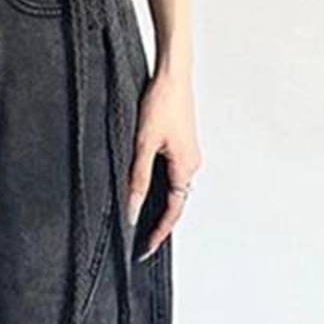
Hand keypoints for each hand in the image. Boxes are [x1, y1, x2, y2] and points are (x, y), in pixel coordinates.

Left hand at [124, 68, 201, 260]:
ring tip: (142, 222)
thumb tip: (133, 210)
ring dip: (160, 206)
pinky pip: (172, 175)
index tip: (146, 249)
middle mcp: (191, 164)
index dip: (159, 233)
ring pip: (174, 190)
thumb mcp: (142, 146)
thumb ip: (137, 181)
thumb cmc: (162, 102)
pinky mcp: (182, 145)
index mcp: (186, 168)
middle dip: (160, 224)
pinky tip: (146, 191)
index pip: (173, 212)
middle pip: (176, 203)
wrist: (173, 73)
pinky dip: (160, 189)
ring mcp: (188, 154)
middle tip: (142, 241)